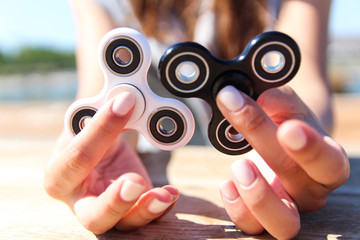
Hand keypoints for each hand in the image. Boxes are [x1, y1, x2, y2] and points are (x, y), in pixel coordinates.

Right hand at [44, 92, 178, 233]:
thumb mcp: (89, 120)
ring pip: (124, 224)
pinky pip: (146, 217)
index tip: (126, 103)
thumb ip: (102, 113)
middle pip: (92, 216)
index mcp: (59, 175)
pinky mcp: (130, 211)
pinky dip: (161, 207)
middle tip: (136, 182)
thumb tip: (124, 100)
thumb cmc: (88, 134)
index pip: (78, 158)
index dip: (102, 131)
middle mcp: (80, 200)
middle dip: (115, 203)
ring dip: (146, 210)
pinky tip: (171, 192)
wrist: (99, 147)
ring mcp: (107, 210)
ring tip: (165, 194)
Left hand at [216, 86, 348, 238]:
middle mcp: (311, 190)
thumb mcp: (286, 106)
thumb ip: (277, 99)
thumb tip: (263, 97)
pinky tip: (227, 183)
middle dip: (265, 146)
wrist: (280, 144)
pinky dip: (236, 207)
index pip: (329, 162)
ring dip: (258, 195)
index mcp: (328, 161)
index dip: (311, 149)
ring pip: (283, 223)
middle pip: (298, 181)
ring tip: (239, 165)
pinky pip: (252, 225)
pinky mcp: (262, 217)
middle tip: (238, 115)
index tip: (288, 128)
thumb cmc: (286, 124)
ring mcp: (288, 208)